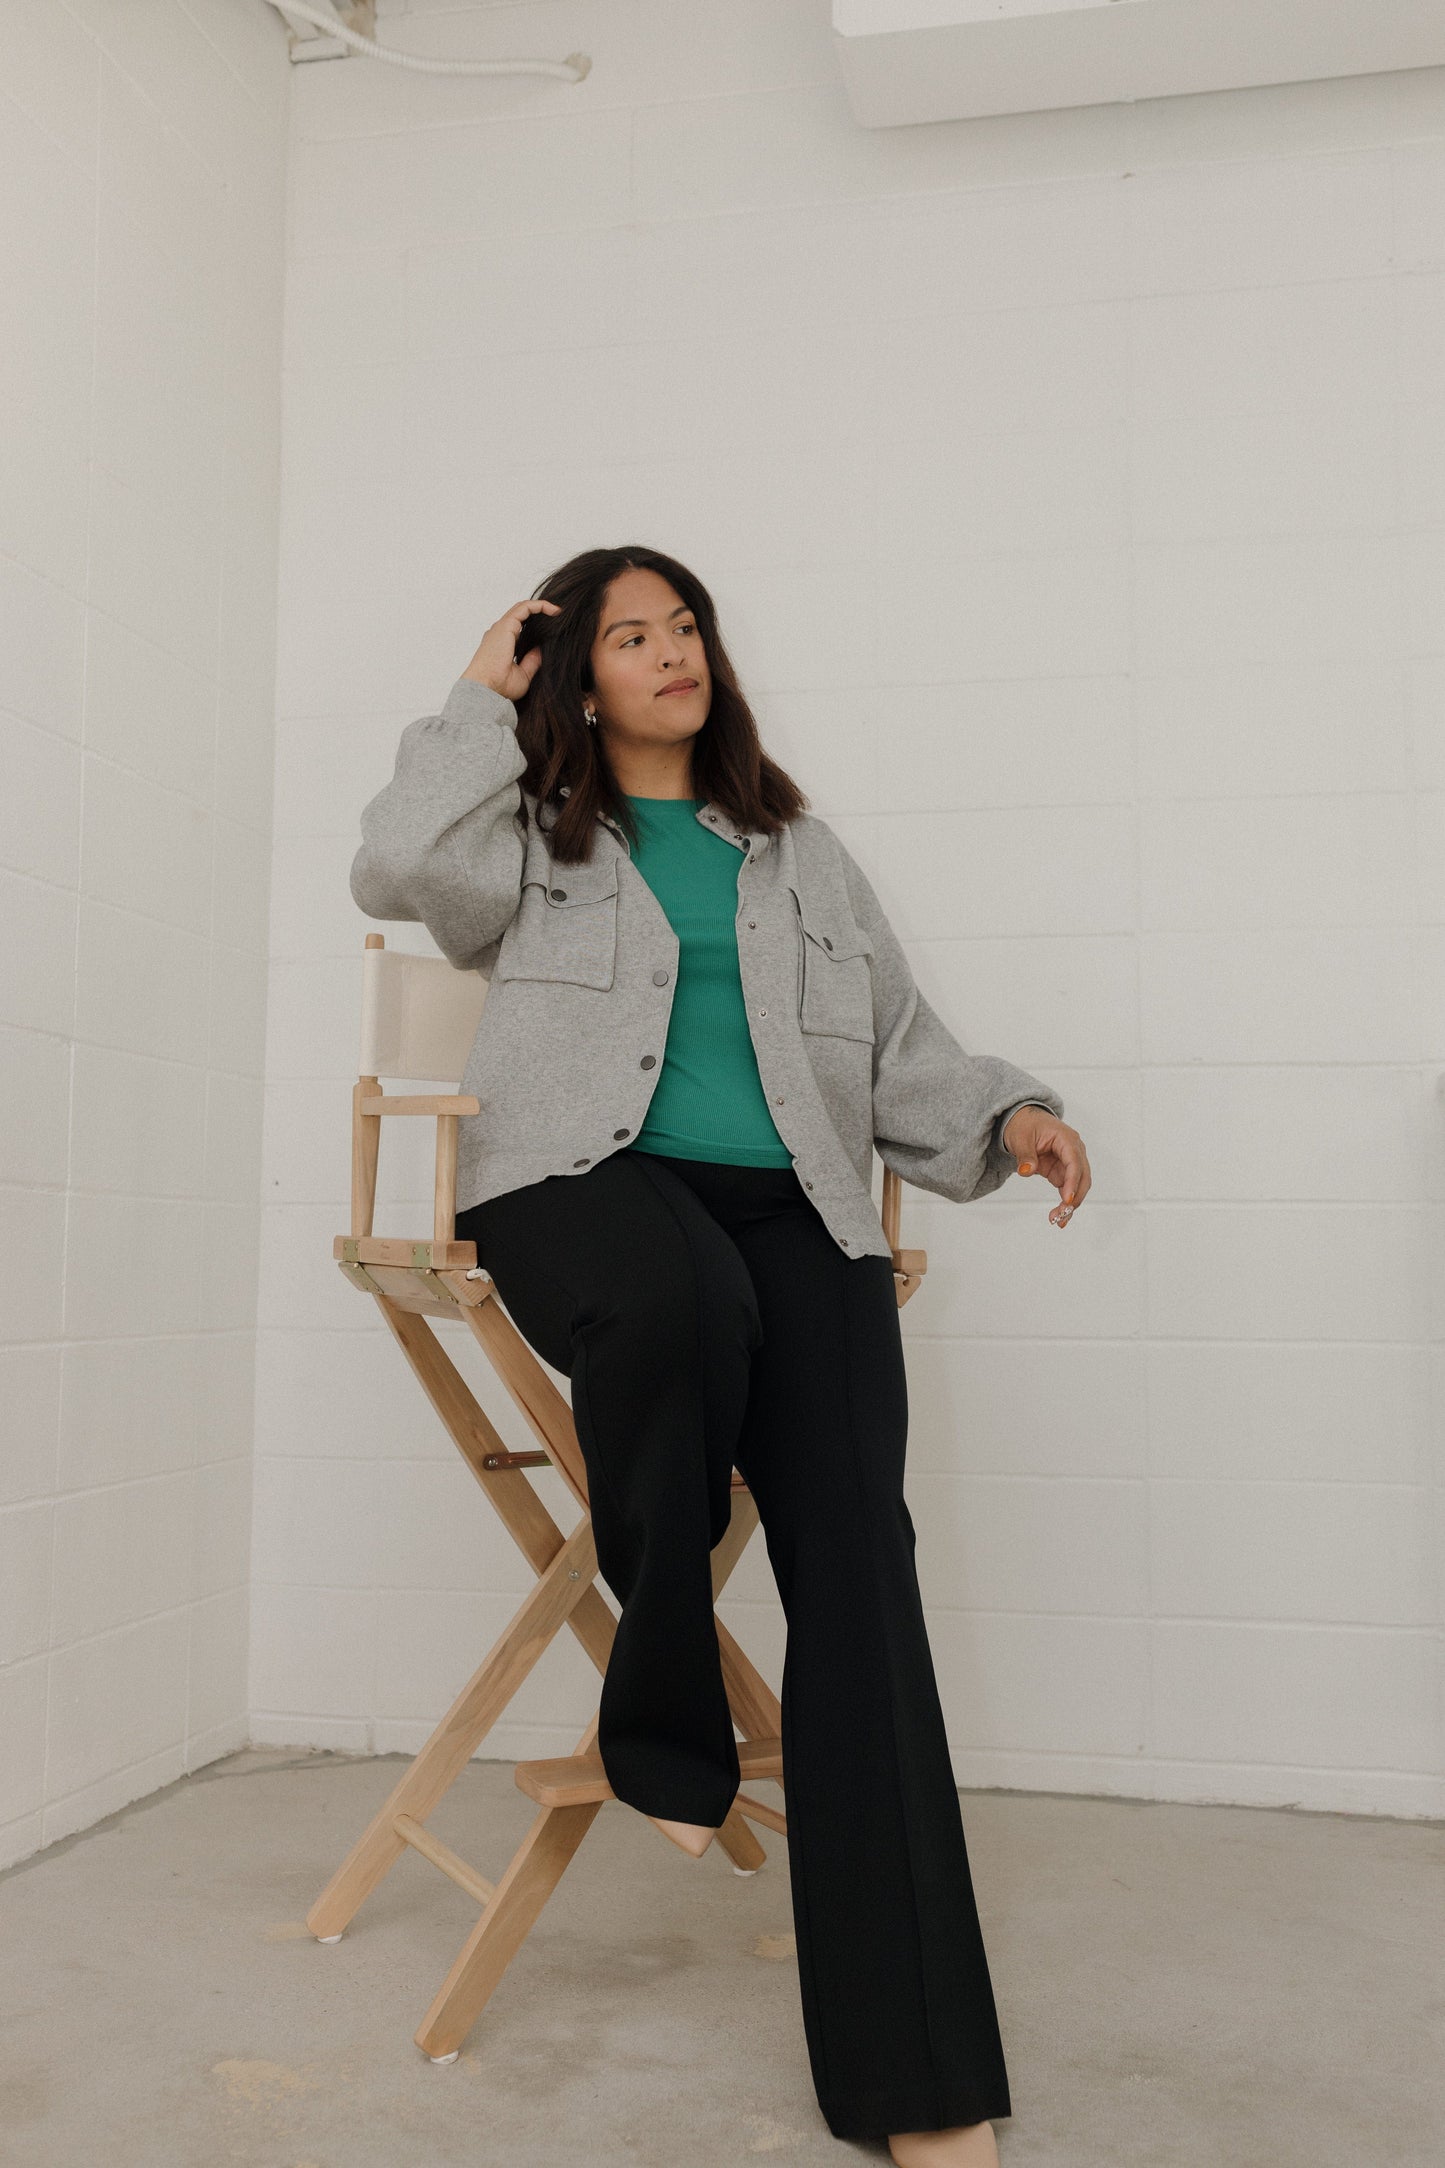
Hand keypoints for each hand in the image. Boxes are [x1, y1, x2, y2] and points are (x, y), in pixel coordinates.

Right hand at [462, 598, 561, 702]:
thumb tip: (541, 650)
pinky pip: (525, 608)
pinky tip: (554, 610)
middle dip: (538, 612)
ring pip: (522, 608)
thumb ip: (532, 661)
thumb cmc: (499, 687)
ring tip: (558, 612)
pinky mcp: (506, 625)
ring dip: (541, 606)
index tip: (551, 626)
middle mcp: (500, 633)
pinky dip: (540, 605)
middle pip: (520, 614)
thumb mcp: (523, 675)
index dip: (535, 623)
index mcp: (502, 643)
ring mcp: (502, 628)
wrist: (487, 689)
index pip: (519, 626)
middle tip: (557, 616)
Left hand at [1001, 1107, 1089, 1228]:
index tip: (1067, 1200)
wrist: (1023, 1120)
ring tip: (1058, 1221)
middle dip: (1075, 1198)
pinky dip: (1065, 1203)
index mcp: (1067, 1139)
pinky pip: (1068, 1190)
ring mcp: (1070, 1163)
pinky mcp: (1062, 1172)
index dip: (1073, 1182)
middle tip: (1062, 1216)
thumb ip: (1025, 1155)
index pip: (1075, 1163)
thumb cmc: (1025, 1124)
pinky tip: (1059, 1216)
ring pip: (1078, 1187)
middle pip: (1083, 1178)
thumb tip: (1026, 1170)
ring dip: (1071, 1204)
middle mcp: (1074, 1151)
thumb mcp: (1020, 1137)